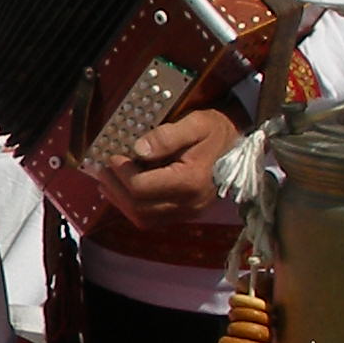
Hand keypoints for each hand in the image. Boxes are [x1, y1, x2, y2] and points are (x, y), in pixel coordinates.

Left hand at [96, 107, 242, 226]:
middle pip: (138, 208)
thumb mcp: (196, 123)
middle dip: (115, 188)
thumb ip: (167, 136)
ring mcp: (188, 212)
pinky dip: (133, 207)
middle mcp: (190, 204)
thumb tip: (138, 150)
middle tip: (103, 169)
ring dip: (120, 201)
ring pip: (143, 219)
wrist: (240, 145)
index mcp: (191, 182)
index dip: (121, 173)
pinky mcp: (185, 214)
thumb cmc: (217, 132)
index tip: (112, 157)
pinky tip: (123, 191)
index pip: (142, 188)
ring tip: (108, 181)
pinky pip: (152, 219)